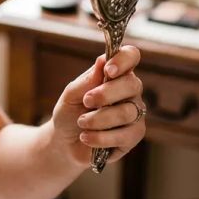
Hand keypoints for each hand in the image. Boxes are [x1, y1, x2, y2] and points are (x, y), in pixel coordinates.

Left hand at [50, 46, 145, 166]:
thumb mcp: (70, 95)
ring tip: (81, 122)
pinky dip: (101, 137)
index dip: (124, 59)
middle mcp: (129, 91)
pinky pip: (125, 135)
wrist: (64, 142)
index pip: (131, 56)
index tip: (108, 70)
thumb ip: (87, 80)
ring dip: (99, 119)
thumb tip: (102, 60)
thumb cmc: (69, 113)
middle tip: (86, 101)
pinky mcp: (133, 136)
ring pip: (127, 112)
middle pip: (132, 84)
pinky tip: (86, 137)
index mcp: (115, 74)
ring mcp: (134, 114)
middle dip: (106, 94)